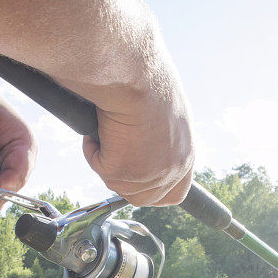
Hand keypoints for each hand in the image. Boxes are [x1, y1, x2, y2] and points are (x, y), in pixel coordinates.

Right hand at [81, 87, 193, 206]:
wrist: (137, 79)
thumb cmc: (151, 85)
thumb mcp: (168, 116)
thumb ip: (164, 139)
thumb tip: (147, 144)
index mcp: (185, 157)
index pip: (175, 193)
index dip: (155, 191)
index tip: (139, 179)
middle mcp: (171, 172)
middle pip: (142, 197)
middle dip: (124, 178)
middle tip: (114, 151)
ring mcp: (147, 176)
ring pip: (116, 183)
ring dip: (107, 158)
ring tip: (110, 128)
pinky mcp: (121, 173)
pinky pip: (98, 165)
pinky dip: (92, 147)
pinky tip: (100, 126)